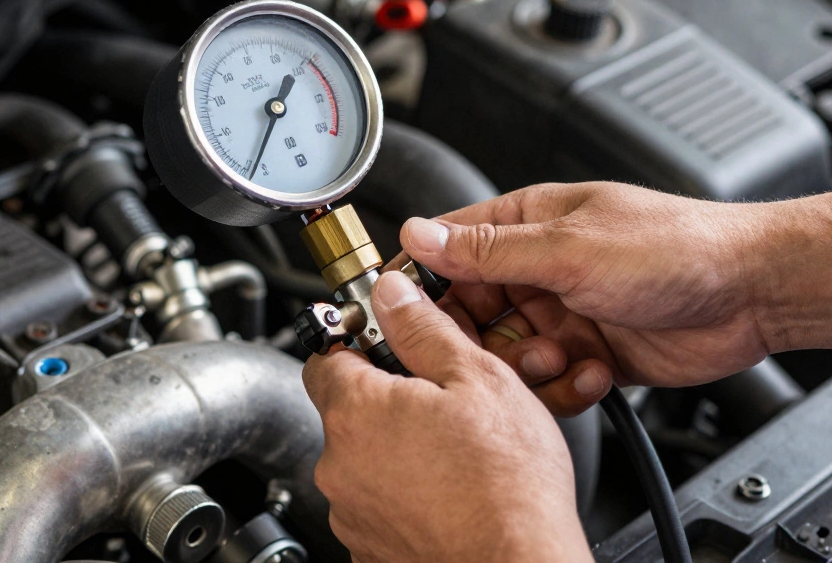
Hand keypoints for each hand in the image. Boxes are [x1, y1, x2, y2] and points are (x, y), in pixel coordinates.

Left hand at [303, 271, 591, 562]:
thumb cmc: (508, 487)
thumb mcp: (478, 379)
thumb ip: (424, 329)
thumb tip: (393, 294)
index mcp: (356, 412)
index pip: (323, 353)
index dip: (357, 339)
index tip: (385, 337)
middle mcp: (339, 465)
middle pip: (347, 409)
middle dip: (387, 397)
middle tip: (440, 398)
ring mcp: (352, 513)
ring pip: (365, 458)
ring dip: (398, 448)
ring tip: (453, 451)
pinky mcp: (369, 548)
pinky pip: (379, 503)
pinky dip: (405, 493)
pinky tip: (448, 490)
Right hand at [398, 182, 775, 415]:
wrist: (753, 293)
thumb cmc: (676, 247)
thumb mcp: (568, 248)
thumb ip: (488, 250)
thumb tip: (420, 234)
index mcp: (526, 224)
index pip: (448, 253)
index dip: (424, 287)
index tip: (412, 317)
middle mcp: (539, 268)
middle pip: (471, 314)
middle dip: (481, 340)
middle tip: (503, 348)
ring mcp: (564, 312)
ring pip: (507, 356)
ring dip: (528, 367)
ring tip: (562, 356)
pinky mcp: (588, 354)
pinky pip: (549, 383)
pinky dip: (565, 386)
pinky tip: (595, 371)